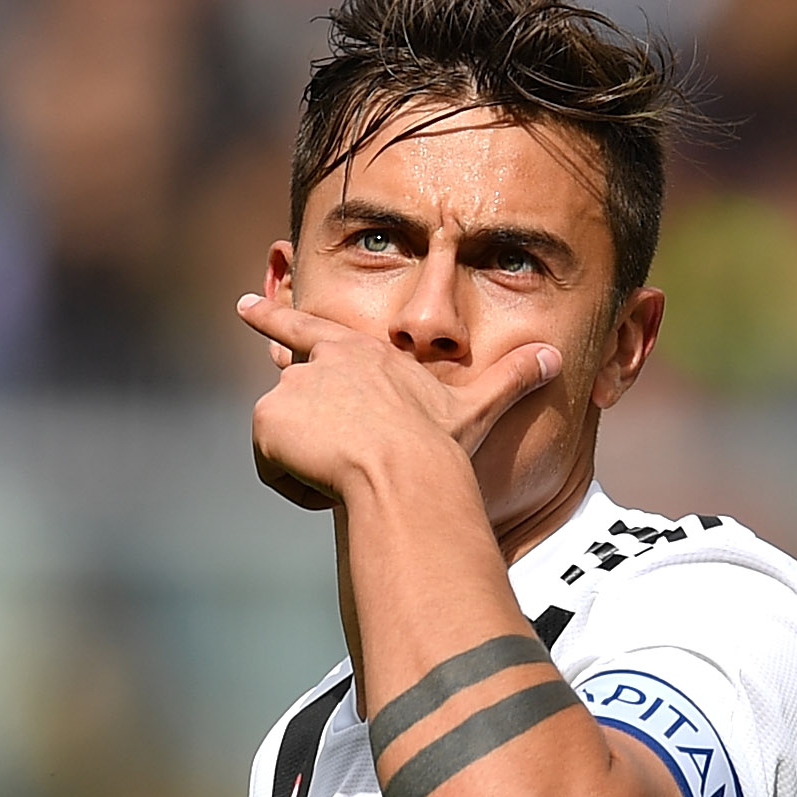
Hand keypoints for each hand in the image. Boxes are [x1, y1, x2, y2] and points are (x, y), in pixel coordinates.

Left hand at [238, 293, 559, 512]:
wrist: (402, 470)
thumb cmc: (439, 442)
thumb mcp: (477, 406)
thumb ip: (510, 379)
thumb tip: (555, 357)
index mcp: (357, 352)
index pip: (307, 325)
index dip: (273, 317)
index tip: (241, 306)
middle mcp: (316, 362)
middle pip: (293, 396)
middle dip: (302, 426)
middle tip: (323, 449)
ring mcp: (288, 389)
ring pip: (287, 440)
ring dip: (311, 466)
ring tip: (351, 478)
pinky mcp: (268, 420)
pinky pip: (272, 468)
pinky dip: (296, 487)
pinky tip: (328, 490)